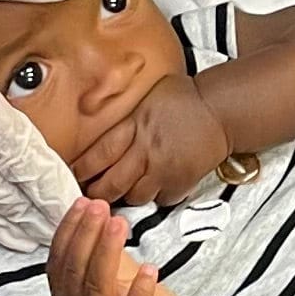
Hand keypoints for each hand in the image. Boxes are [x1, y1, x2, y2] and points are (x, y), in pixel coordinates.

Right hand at [44, 196, 191, 295]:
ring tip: (119, 223)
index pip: (59, 258)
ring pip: (98, 287)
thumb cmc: (120, 294)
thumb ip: (90, 243)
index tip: (83, 202)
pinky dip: (141, 288)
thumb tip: (87, 202)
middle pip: (75, 270)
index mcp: (63, 293)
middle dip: (87, 234)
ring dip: (107, 251)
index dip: (69, 229)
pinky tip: (150, 267)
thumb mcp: (99, 267)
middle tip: (100, 206)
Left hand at [73, 73, 238, 206]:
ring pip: (133, 197)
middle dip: (97, 193)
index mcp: (135, 125)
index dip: (82, 169)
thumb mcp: (147, 95)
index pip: (99, 154)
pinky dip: (155, 197)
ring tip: (121, 191)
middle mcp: (146, 150)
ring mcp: (164, 169)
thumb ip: (126, 114)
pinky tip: (153, 187)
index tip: (74, 175)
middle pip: (111, 184)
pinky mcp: (181, 181)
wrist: (221, 109)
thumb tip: (98, 112)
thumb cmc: (185, 98)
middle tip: (91, 193)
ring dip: (125, 196)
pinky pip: (160, 200)